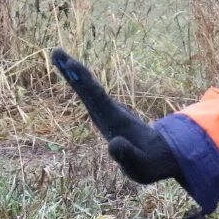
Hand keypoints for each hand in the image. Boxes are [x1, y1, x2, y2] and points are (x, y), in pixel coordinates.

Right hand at [51, 49, 184, 188]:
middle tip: (57, 52)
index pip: (99, 98)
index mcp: (117, 121)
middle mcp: (112, 113)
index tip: (72, 65)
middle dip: (74, 72)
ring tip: (58, 56)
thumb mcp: (140, 166)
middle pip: (90, 89)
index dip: (85, 82)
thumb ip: (127, 156)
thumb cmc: (149, 164)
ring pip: (88, 90)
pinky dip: (80, 84)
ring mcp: (108, 113)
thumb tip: (113, 144)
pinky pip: (90, 96)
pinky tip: (70, 75)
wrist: (161, 157)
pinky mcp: (106, 116)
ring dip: (74, 74)